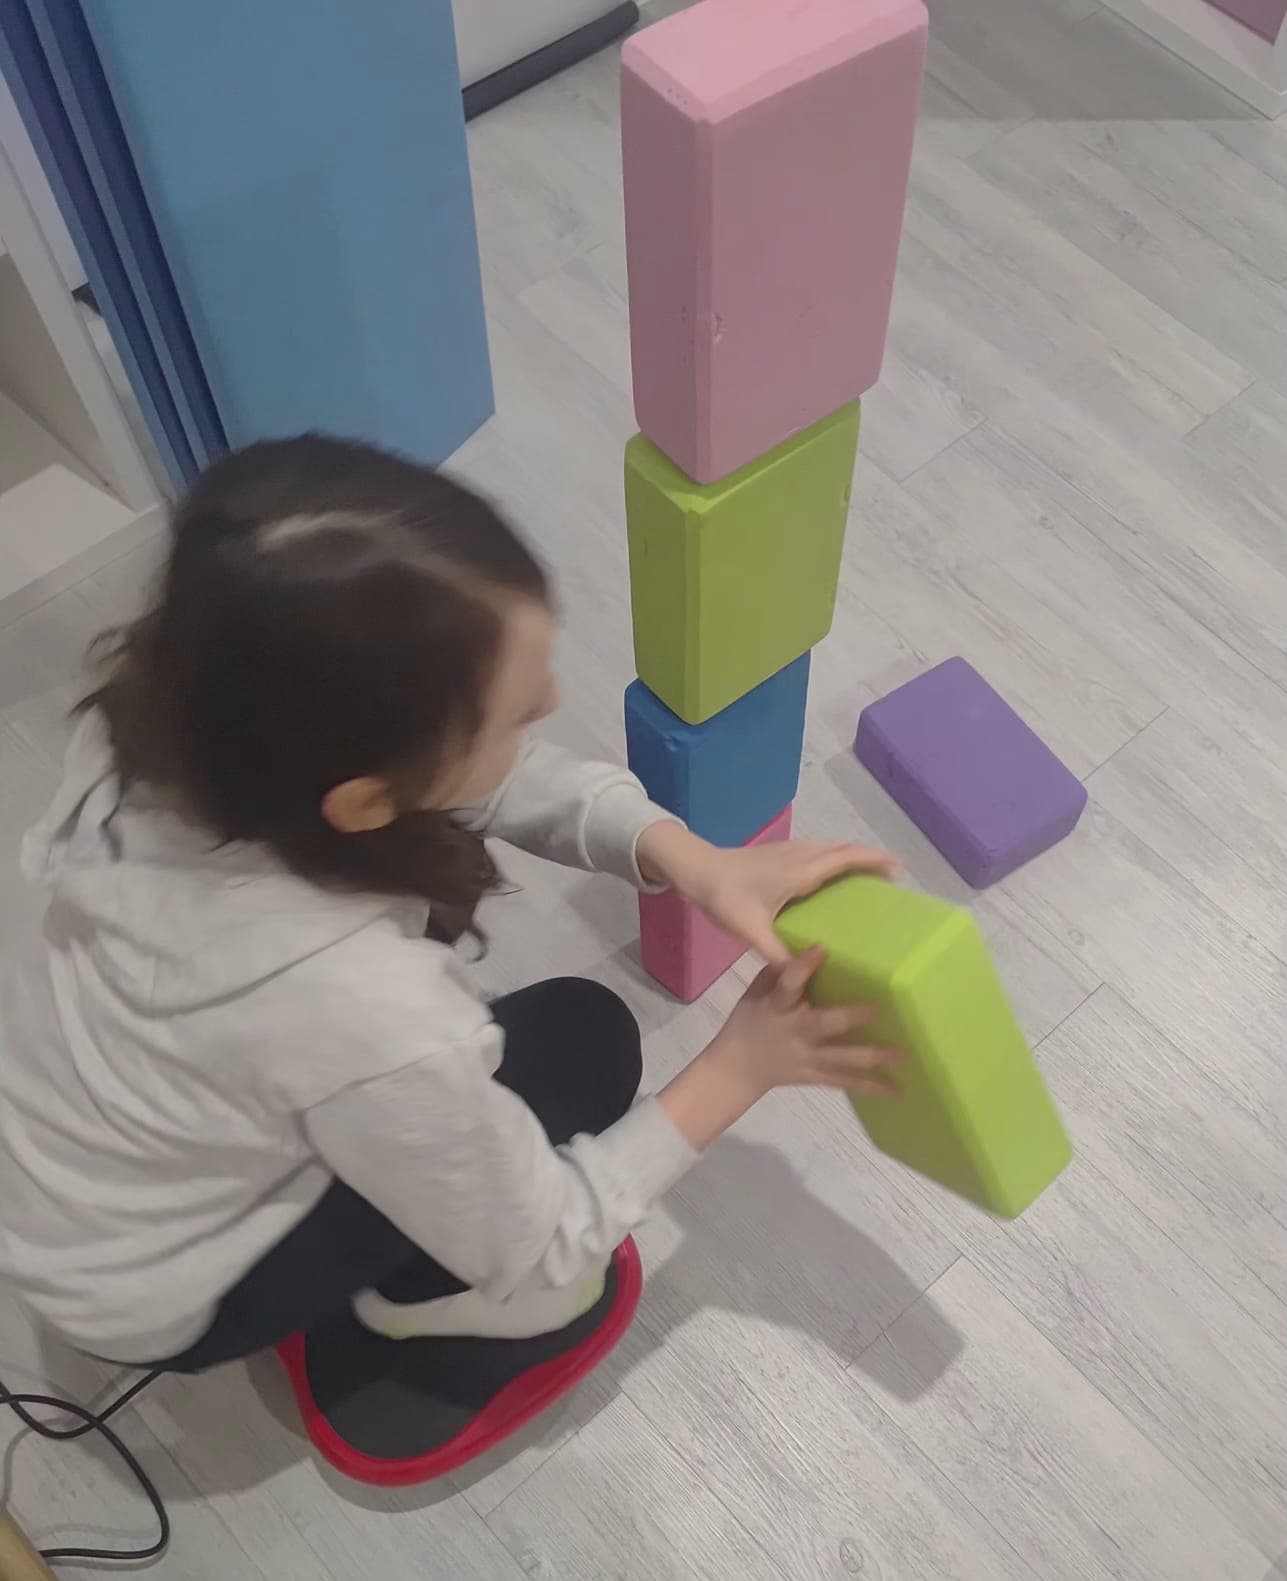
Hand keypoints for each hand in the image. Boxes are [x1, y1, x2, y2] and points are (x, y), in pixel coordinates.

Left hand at [637, 821, 897, 963]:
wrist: (695, 869)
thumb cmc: (724, 896)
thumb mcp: (750, 930)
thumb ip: (777, 954)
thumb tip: (803, 977)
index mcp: (801, 871)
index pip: (847, 858)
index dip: (875, 861)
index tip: (900, 870)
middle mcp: (802, 855)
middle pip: (846, 850)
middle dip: (872, 861)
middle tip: (892, 883)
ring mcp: (792, 850)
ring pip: (832, 849)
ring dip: (854, 859)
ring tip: (871, 882)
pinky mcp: (782, 853)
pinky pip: (820, 852)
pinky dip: (837, 861)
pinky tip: (833, 882)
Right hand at [657, 947, 901, 1150]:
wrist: (737, 1069)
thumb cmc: (748, 1021)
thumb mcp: (755, 994)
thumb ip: (777, 974)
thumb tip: (805, 944)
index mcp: (777, 1007)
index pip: (788, 985)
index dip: (802, 967)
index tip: (821, 948)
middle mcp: (795, 1032)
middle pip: (824, 1025)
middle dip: (850, 1018)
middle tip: (877, 1010)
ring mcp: (808, 1057)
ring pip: (842, 1058)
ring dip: (871, 1056)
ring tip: (900, 1053)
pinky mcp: (816, 1076)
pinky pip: (845, 1081)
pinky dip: (870, 1086)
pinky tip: (897, 1088)